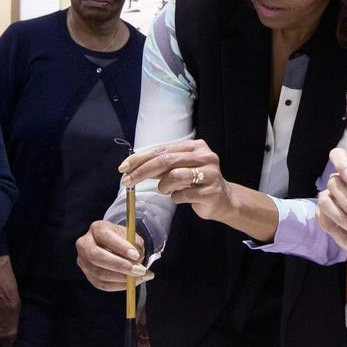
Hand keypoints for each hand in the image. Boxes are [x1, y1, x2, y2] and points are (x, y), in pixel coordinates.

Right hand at [76, 220, 151, 291]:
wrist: (114, 247)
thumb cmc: (122, 239)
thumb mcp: (131, 236)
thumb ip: (134, 245)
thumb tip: (137, 261)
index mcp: (97, 229)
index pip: (106, 237)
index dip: (121, 247)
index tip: (136, 255)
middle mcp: (85, 244)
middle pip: (98, 257)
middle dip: (120, 266)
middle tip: (139, 270)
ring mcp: (84, 262)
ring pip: (101, 274)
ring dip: (123, 278)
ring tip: (141, 276)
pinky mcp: (88, 276)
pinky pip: (103, 285)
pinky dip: (120, 285)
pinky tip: (133, 282)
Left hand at [120, 139, 234, 222]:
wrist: (223, 200)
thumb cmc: (195, 182)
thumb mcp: (178, 169)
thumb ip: (160, 165)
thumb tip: (131, 166)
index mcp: (195, 146)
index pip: (162, 149)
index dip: (140, 158)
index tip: (123, 168)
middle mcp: (205, 156)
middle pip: (166, 160)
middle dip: (142, 171)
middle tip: (127, 182)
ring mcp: (210, 174)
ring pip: (174, 176)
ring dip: (163, 186)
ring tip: (167, 190)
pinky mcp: (211, 192)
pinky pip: (182, 195)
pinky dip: (175, 198)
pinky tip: (179, 197)